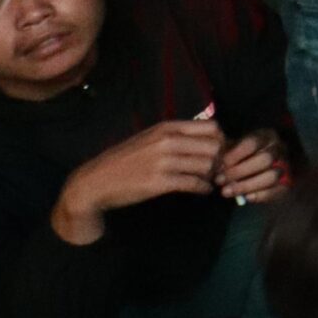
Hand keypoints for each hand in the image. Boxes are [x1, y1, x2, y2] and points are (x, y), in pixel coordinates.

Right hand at [52, 120, 224, 243]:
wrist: (96, 182)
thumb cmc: (126, 160)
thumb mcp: (150, 138)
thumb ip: (176, 135)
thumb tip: (208, 138)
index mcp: (167, 127)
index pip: (212, 127)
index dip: (221, 140)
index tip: (219, 152)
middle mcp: (167, 141)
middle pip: (214, 146)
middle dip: (220, 159)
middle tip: (218, 170)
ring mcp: (163, 161)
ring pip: (206, 165)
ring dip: (213, 175)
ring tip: (209, 181)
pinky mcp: (158, 182)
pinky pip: (193, 183)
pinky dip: (203, 188)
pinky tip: (203, 191)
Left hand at [211, 129, 291, 204]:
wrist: (258, 170)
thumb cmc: (241, 157)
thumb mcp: (234, 149)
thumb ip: (226, 154)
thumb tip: (216, 164)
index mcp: (266, 136)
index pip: (253, 142)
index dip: (236, 154)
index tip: (220, 165)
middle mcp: (279, 149)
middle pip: (265, 159)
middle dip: (240, 171)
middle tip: (220, 180)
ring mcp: (285, 166)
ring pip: (272, 176)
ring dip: (246, 185)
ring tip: (226, 192)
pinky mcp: (286, 183)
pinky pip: (277, 190)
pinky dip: (261, 195)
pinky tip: (246, 198)